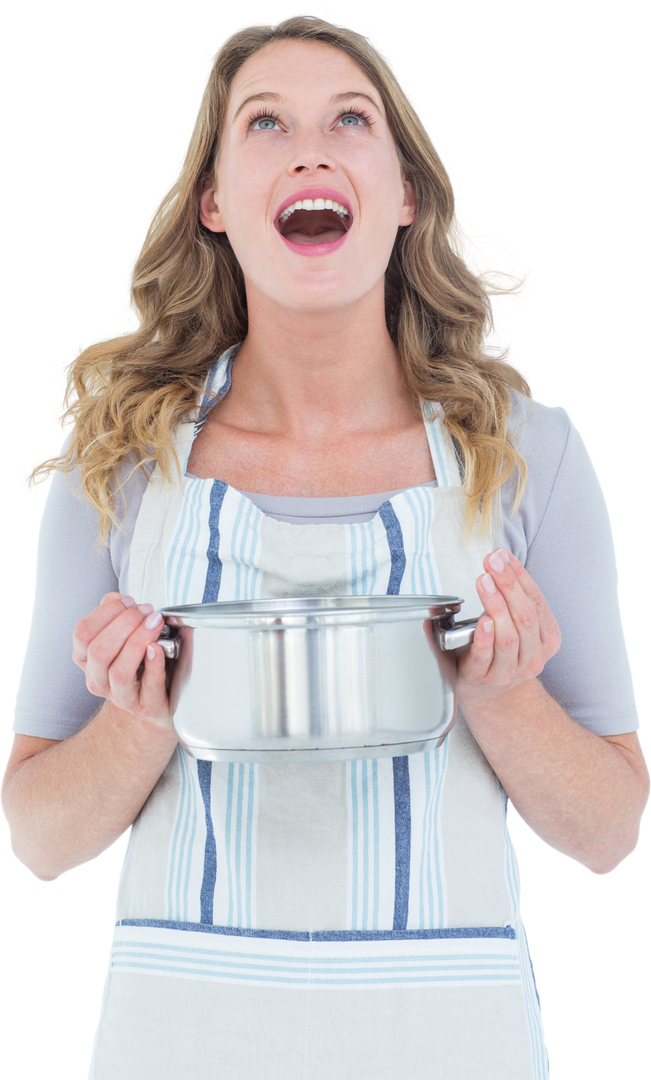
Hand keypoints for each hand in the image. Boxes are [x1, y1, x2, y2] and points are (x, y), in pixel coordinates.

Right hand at [72, 592, 172, 729]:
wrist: (160, 698)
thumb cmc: (140, 661)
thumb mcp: (123, 635)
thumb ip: (117, 613)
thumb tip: (120, 599)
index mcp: (86, 660)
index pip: (83, 633)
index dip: (106, 612)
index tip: (129, 601)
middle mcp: (98, 680)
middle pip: (99, 651)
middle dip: (125, 624)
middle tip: (147, 612)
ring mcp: (120, 697)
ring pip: (119, 671)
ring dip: (139, 641)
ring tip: (155, 624)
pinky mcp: (146, 706)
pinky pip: (148, 686)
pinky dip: (154, 665)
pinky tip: (158, 648)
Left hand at [456, 549, 560, 709]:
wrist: (491, 695)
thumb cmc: (502, 651)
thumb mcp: (517, 625)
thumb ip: (513, 596)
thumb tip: (500, 558)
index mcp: (547, 640)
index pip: (536, 602)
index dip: (520, 577)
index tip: (503, 556)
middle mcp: (532, 657)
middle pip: (525, 617)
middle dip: (508, 585)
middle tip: (492, 563)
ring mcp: (509, 671)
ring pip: (509, 637)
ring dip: (496, 605)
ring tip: (484, 581)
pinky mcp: (483, 678)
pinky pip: (486, 657)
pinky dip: (485, 638)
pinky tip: (482, 621)